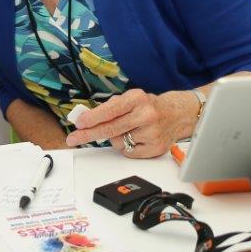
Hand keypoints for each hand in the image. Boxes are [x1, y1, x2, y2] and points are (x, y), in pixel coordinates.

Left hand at [63, 88, 197, 157]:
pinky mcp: (155, 148)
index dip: (93, 117)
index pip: (111, 110)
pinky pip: (128, 152)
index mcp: (137, 98)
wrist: (176, 114)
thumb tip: (86, 119)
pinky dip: (126, 147)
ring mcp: (152, 133)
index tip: (79, 123)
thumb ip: (110, 107)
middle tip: (74, 138)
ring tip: (126, 129)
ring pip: (118, 142)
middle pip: (111, 129)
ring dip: (114, 138)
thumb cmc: (148, 106)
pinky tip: (135, 137)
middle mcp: (146, 115)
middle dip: (89, 134)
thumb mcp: (130, 99)